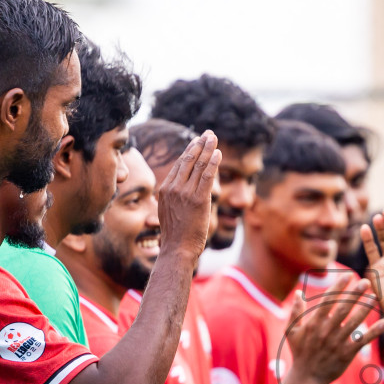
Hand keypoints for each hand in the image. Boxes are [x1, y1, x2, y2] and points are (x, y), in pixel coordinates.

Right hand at [156, 131, 220, 257]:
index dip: (190, 151)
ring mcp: (185, 193)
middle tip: (207, 134)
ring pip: (198, 165)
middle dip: (199, 144)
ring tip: (214, 138)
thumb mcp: (168, 212)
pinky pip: (207, 176)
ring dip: (207, 149)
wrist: (177, 250)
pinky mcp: (198, 199)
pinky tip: (218, 154)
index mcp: (165, 189)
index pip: (179, 165)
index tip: (197, 142)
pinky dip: (213, 163)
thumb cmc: (175, 236)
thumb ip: (173, 199)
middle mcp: (173, 188)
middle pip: (187, 160)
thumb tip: (179, 195)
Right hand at [280, 274, 383, 383]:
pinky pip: (362, 341)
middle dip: (355, 294)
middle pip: (343, 309)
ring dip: (366, 309)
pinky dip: (373, 332)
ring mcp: (337, 342)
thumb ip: (296, 312)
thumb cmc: (300, 352)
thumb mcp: (291, 331)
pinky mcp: (347, 354)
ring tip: (375, 296)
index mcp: (314, 323)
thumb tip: (298, 293)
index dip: (338, 287)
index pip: (327, 301)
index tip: (347, 276)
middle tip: (366, 281)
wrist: (307, 377)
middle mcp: (326, 331)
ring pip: (354, 322)